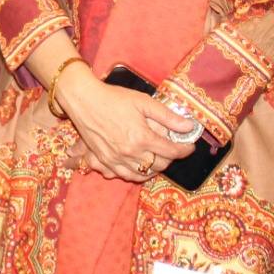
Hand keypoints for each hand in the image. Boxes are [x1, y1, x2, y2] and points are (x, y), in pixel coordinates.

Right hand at [53, 63, 196, 182]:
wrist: (84, 101)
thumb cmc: (114, 98)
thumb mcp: (143, 102)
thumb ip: (168, 116)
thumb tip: (189, 126)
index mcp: (142, 137)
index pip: (171, 151)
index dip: (185, 150)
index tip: (190, 146)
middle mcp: (130, 152)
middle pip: (159, 165)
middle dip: (171, 159)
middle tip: (173, 149)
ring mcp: (116, 159)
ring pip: (143, 174)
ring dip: (155, 169)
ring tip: (159, 158)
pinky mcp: (104, 161)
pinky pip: (125, 176)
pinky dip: (137, 174)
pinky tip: (140, 166)